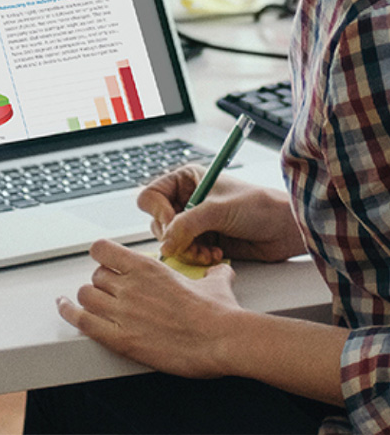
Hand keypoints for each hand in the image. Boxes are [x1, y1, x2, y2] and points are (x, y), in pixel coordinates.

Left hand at [57, 239, 244, 378]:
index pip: (102, 250)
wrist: (225, 340)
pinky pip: (82, 321)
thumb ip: (213, 273)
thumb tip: (220, 270)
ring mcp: (123, 312)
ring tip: (94, 305)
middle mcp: (130, 286)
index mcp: (147, 268)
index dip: (102, 257)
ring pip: (84, 296)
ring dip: (88, 300)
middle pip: (95, 277)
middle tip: (113, 295)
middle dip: (102, 285)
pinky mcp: (121, 339)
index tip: (106, 264)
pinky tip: (65, 310)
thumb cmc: (221, 314)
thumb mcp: (216, 283)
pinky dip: (70, 314)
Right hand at [137, 166, 305, 263]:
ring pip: (171, 241)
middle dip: (175, 237)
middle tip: (192, 243)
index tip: (172, 224)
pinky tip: (215, 255)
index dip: (158, 212)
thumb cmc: (258, 206)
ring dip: (187, 250)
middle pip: (158, 222)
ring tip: (208, 252)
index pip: (151, 196)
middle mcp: (187, 199)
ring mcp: (195, 221)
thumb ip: (186, 226)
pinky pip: (186, 253)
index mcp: (185, 180)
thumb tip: (165, 246)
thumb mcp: (217, 210)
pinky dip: (197, 257)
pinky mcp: (204, 240)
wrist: (286, 229)